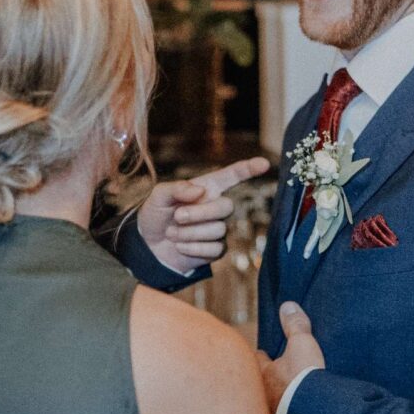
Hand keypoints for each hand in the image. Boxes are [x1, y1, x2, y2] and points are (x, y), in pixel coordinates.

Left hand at [137, 156, 269, 274]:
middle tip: (177, 216)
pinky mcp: (216, 250)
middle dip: (200, 213)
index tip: (264, 163)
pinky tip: (180, 246)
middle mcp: (216, 207)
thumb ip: (176, 188)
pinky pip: (214, 248)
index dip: (249, 169)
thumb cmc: (156, 215)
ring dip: (190, 233)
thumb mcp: (158, 196)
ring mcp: (218, 228)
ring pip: (218, 229)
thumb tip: (200, 191)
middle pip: (226, 206)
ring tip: (172, 233)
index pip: (232, 176)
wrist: (149, 246)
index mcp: (206, 188)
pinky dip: (192, 248)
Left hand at [256, 300, 325, 413]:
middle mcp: (260, 398)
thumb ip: (295, 326)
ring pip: (265, 411)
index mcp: (263, 374)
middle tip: (269, 382)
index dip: (261, 357)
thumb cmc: (304, 378)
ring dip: (272, 407)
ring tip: (280, 407)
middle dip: (261, 384)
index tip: (263, 354)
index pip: (256, 361)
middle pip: (257, 388)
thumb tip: (287, 305)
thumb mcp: (303, 346)